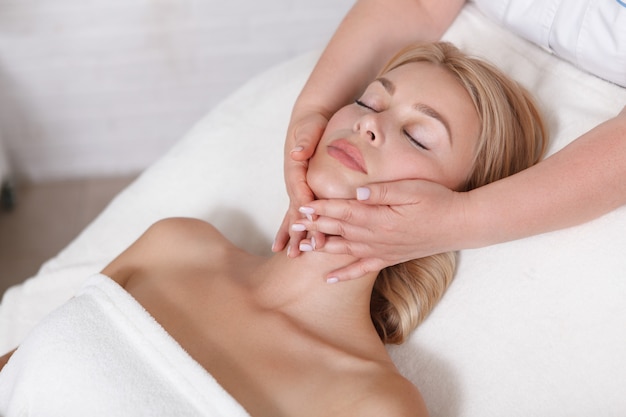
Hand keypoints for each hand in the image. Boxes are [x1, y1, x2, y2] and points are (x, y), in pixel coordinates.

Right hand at [273, 111, 328, 255]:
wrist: (309, 121)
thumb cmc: (312, 124)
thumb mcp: (309, 127)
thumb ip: (305, 140)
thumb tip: (298, 153)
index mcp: (297, 168)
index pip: (301, 190)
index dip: (306, 207)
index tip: (311, 223)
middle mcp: (294, 181)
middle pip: (297, 208)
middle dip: (299, 230)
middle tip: (299, 251)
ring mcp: (295, 188)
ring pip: (294, 215)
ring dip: (293, 235)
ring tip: (290, 255)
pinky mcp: (300, 191)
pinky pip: (296, 213)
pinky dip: (292, 230)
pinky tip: (287, 247)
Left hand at [293, 179, 469, 280]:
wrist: (459, 225)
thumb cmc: (437, 201)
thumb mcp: (411, 189)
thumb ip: (383, 191)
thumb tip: (358, 193)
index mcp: (381, 217)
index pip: (344, 211)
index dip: (322, 208)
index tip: (303, 205)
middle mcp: (378, 237)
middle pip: (339, 230)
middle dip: (315, 226)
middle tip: (294, 224)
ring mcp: (383, 250)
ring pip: (346, 249)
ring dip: (322, 247)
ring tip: (301, 247)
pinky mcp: (390, 258)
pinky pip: (363, 269)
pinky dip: (345, 274)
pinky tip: (329, 278)